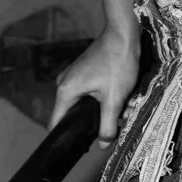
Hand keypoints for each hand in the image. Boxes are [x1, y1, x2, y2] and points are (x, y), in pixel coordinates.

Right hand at [49, 26, 140, 148]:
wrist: (124, 33)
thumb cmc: (117, 63)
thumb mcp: (114, 98)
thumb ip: (107, 125)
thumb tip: (103, 145)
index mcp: (65, 91)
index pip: (56, 124)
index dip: (66, 138)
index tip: (78, 148)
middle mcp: (65, 84)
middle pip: (75, 115)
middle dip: (96, 122)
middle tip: (115, 125)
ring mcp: (74, 76)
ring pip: (87, 103)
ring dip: (106, 109)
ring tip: (125, 108)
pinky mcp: (85, 72)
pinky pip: (92, 92)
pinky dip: (107, 97)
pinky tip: (124, 97)